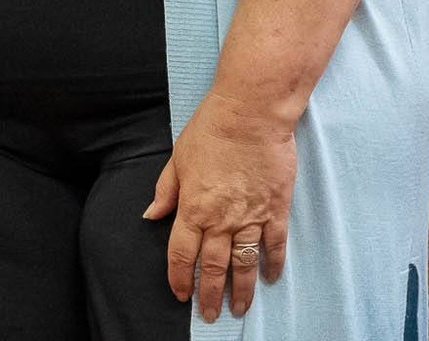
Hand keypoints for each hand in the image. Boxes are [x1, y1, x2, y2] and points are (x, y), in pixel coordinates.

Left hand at [143, 88, 293, 321]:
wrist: (251, 114)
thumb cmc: (210, 131)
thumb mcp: (177, 158)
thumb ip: (165, 191)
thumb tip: (152, 216)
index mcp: (193, 207)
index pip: (183, 254)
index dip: (180, 277)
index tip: (180, 294)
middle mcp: (221, 218)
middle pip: (214, 266)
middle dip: (210, 294)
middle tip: (210, 315)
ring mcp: (251, 216)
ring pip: (244, 263)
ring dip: (241, 290)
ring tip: (238, 309)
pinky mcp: (276, 208)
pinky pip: (275, 244)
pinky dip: (273, 263)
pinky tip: (270, 278)